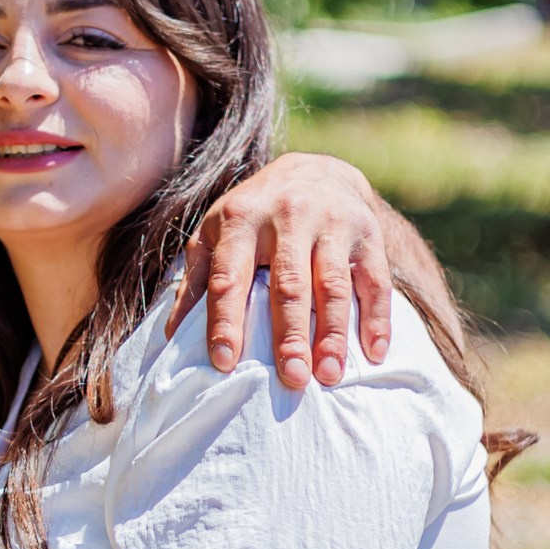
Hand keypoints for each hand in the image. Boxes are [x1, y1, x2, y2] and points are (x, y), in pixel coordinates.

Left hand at [171, 151, 392, 389]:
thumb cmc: (255, 214)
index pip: (231, 277)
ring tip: (329, 375)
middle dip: (290, 335)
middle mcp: (289, 216)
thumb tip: (172, 335)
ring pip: (333, 285)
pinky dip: (376, 319)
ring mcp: (333, 224)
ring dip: (333, 334)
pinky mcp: (368, 234)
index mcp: (242, 219)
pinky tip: (373, 353)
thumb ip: (197, 280)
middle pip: (288, 285)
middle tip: (291, 378)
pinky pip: (375, 281)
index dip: (226, 321)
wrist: (315, 169)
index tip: (224, 362)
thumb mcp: (216, 233)